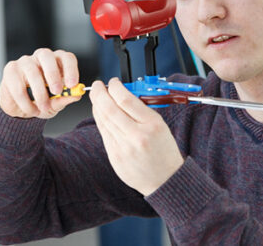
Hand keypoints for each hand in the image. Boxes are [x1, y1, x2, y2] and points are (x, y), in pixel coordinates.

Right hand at [0, 48, 81, 118]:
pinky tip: (31, 110)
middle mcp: (41, 57)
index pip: (66, 58)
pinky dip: (26, 101)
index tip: (72, 85)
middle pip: (47, 56)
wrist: (19, 108)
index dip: (71, 69)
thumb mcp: (55, 103)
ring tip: (43, 108)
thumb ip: (65, 98)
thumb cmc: (40, 100)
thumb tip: (76, 95)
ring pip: (32, 72)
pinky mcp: (10, 70)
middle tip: (57, 91)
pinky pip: (18, 85)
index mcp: (57, 62)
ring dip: (40, 93)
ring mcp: (25, 61)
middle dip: (53, 74)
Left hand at [89, 78, 184, 195]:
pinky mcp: (115, 156)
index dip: (115, 87)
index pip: (126, 99)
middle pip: (110, 108)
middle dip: (100, 93)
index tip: (113, 82)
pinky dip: (100, 120)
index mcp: (152, 125)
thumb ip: (141, 110)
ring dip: (97, 105)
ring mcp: (124, 147)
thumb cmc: (164, 151)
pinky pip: (104, 133)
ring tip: (98, 97)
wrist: (165, 180)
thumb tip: (122, 94)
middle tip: (98, 85)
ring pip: (104, 120)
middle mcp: (137, 136)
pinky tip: (100, 113)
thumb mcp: (161, 125)